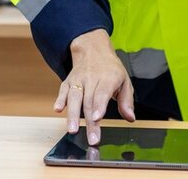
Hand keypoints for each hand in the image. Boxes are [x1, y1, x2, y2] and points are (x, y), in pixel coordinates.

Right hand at [54, 29, 134, 144]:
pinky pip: (63, 90)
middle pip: (89, 101)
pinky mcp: (68, 81)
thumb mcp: (124, 81)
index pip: (102, 93)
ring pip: (74, 97)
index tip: (97, 118)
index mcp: (108, 78)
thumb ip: (126, 100)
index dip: (99, 106)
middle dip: (89, 122)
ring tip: (72, 129)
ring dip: (73, 114)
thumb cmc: (111, 69)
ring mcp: (78, 79)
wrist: (93, 49)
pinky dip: (60, 100)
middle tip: (92, 139)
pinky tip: (58, 109)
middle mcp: (91, 78)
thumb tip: (130, 118)